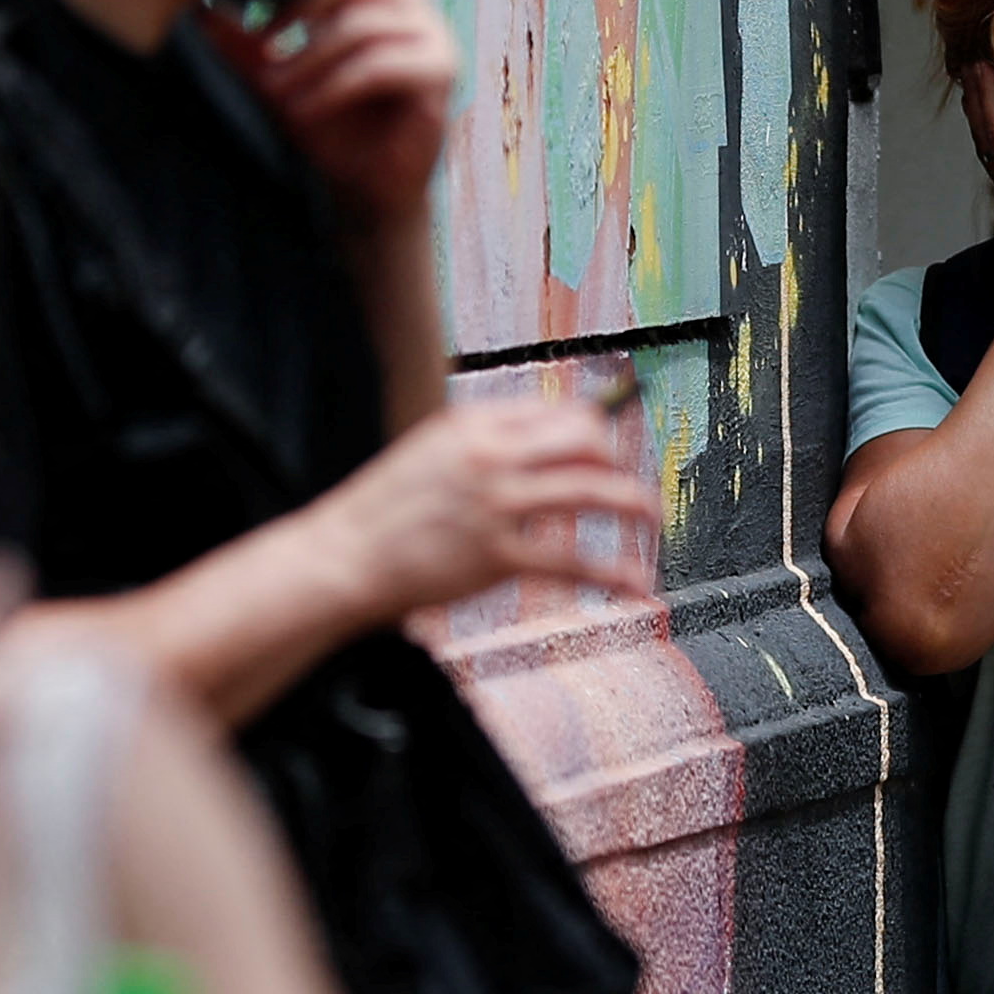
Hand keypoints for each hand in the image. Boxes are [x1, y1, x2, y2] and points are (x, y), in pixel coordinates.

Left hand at [208, 0, 455, 230]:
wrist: (368, 187)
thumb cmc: (335, 128)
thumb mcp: (282, 80)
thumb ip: (249, 47)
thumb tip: (201, 10)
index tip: (261, 35)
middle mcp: (418, 8)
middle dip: (300, 22)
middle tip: (266, 62)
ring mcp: (437, 38)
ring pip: (361, 28)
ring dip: (311, 62)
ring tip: (280, 95)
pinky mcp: (441, 76)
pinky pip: (378, 66)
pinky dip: (334, 87)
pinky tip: (305, 110)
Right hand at [326, 392, 665, 620]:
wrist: (343, 556)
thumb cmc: (383, 512)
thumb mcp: (430, 455)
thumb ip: (483, 446)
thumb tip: (537, 447)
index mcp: (473, 423)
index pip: (557, 411)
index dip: (595, 429)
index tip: (610, 449)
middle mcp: (490, 455)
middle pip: (585, 440)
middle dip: (619, 461)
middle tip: (634, 484)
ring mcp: (496, 504)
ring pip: (591, 491)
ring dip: (633, 505)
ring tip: (651, 519)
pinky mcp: (497, 556)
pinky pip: (574, 562)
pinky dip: (612, 573)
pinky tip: (633, 583)